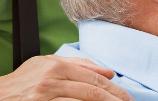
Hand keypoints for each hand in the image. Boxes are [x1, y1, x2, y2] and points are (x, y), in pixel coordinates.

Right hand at [0, 55, 132, 100]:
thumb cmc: (24, 81)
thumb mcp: (48, 65)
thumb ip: (79, 65)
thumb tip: (109, 72)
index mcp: (58, 66)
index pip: (95, 79)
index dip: (115, 90)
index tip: (127, 98)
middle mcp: (52, 80)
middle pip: (92, 92)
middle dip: (114, 100)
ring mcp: (44, 96)